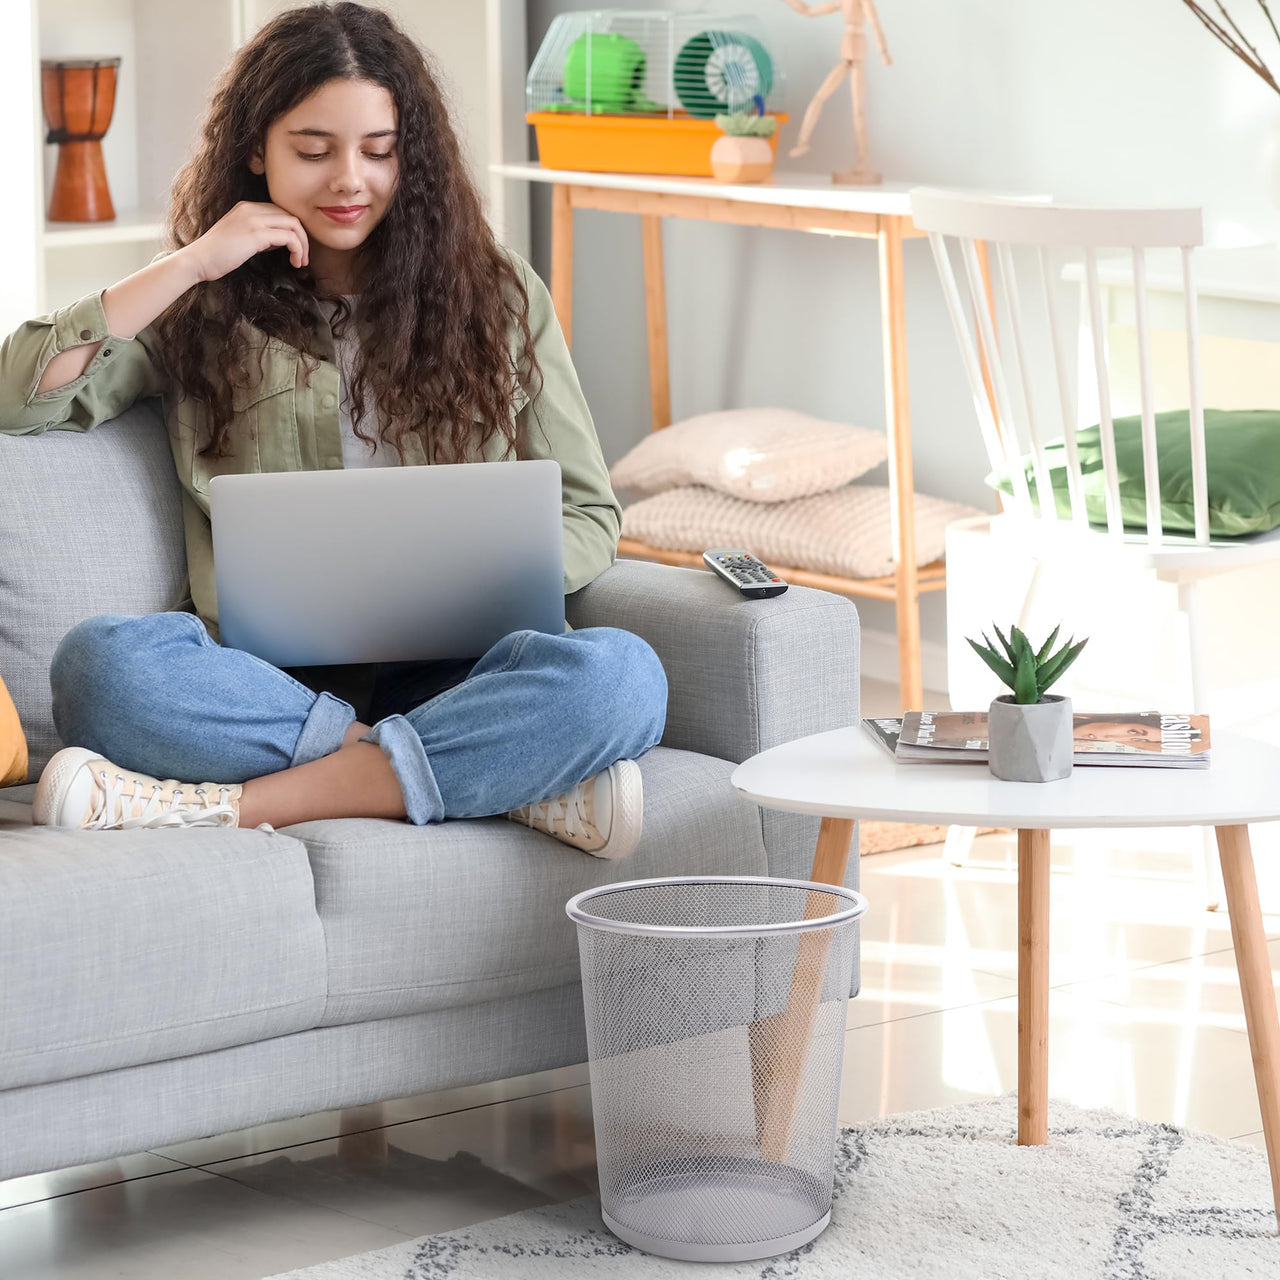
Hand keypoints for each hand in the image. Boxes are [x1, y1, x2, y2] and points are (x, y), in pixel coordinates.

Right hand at [184, 201, 309, 282]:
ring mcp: (253, 219)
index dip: (293, 231)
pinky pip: (289, 237)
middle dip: (303, 237)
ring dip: (303, 244)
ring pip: (294, 224)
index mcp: (246, 208)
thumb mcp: (241, 239)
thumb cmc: (217, 255)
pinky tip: (295, 262)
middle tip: (303, 258)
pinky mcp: (256, 234)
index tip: (295, 250)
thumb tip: (280, 241)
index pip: (280, 212)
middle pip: (290, 216)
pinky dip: (298, 249)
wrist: (198, 260)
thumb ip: (260, 236)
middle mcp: (251, 209)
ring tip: (301, 262)